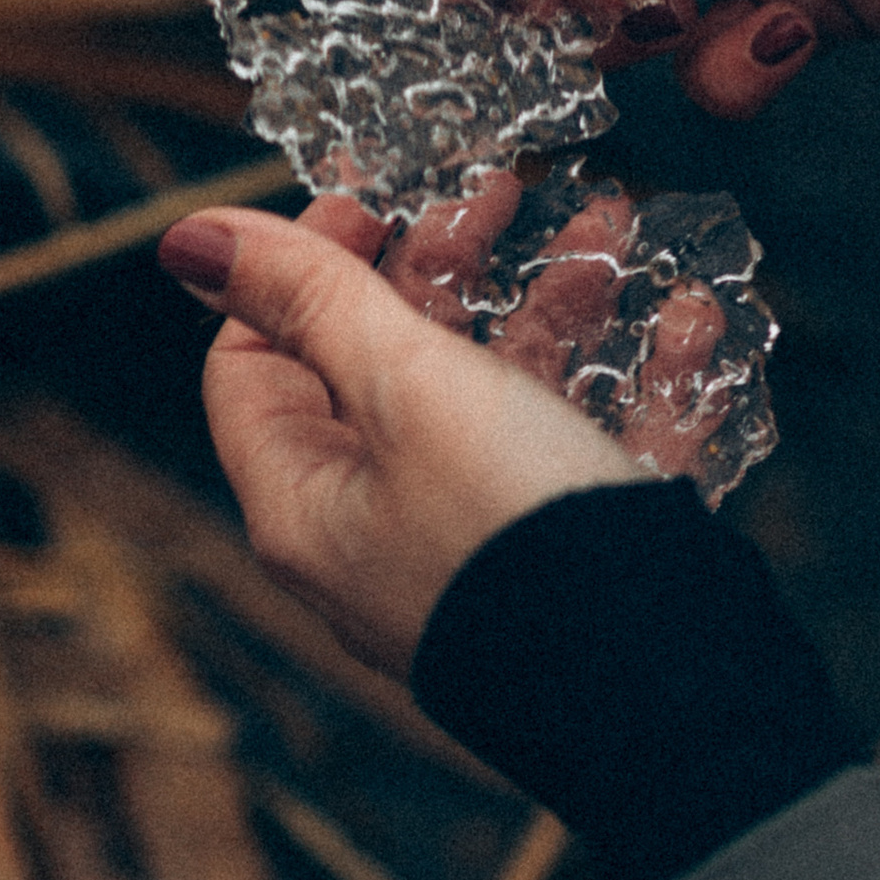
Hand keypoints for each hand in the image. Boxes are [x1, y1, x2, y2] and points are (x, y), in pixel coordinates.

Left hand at [162, 198, 639, 676]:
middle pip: (387, 370)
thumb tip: (191, 240)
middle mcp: (383, 536)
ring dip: (555, 306)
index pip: (255, 365)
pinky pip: (596, 450)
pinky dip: (638, 379)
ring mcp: (483, 552)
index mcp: (308, 505)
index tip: (375, 198)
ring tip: (610, 231)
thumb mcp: (404, 385)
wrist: (660, 685)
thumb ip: (310, 299)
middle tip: (500, 194)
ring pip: (505, 400)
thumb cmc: (514, 537)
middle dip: (449, 270)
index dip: (299, 269)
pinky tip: (688, 321)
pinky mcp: (577, 565)